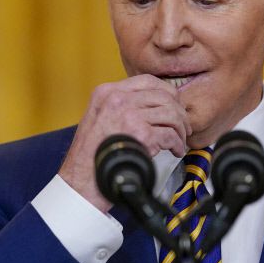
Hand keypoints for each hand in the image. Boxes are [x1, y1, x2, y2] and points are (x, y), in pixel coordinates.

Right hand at [58, 74, 191, 211]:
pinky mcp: (141, 135)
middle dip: (179, 113)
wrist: (80, 181)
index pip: (147, 81)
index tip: (175, 104)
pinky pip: (170, 135)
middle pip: (164, 97)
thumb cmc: (90, 155)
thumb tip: (151, 106)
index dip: (167, 92)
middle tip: (183, 127)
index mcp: (107, 92)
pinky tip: (175, 151)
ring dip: (180, 130)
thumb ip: (119, 106)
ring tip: (179, 140)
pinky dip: (177, 145)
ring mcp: (130, 115)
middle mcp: (118, 99)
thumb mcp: (97, 118)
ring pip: (171, 114)